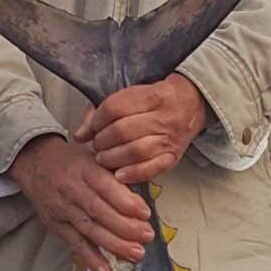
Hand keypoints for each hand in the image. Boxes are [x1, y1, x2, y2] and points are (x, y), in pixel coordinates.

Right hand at [10, 134, 152, 270]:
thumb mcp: (94, 157)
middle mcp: (71, 189)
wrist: (35, 163)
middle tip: (147, 236)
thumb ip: (115, 175)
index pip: (105, 186)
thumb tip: (139, 199)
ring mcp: (62, 209)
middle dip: (125, 227)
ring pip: (90, 229)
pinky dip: (91, 258)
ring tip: (136, 254)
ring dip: (114, 244)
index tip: (145, 213)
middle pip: (99, 211)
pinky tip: (106, 270)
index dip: (125, 202)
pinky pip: (75, 244)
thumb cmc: (72, 162)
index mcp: (83, 168)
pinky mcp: (56, 225)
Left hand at [74, 73, 208, 184]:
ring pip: (135, 151)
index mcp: (154, 95)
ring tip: (103, 158)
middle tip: (96, 145)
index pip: (114, 108)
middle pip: (122, 131)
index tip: (91, 128)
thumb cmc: (155, 100)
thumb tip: (79, 135)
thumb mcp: (133, 95)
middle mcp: (164, 116)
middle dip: (102, 141)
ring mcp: (170, 138)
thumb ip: (103, 110)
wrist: (190, 105)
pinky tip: (119, 175)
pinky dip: (132, 174)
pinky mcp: (173, 157)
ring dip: (112, 158)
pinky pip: (151, 169)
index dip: (96, 121)